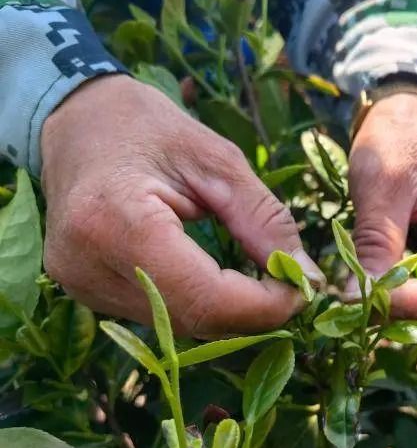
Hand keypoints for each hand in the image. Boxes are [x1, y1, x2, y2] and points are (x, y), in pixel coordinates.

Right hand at [41, 75, 323, 336]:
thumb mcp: (217, 160)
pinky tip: (220, 279)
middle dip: (253, 312)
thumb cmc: (146, 127)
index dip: (264, 306)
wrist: (77, 122)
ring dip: (229, 312)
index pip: (203, 297)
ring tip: (261, 279)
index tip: (304, 287)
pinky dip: (201, 304)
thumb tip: (308, 276)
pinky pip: (159, 315)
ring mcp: (81, 285)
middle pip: (192, 319)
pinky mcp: (85, 291)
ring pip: (178, 325)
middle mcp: (88, 266)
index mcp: (116, 222)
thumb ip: (264, 220)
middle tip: (292, 284)